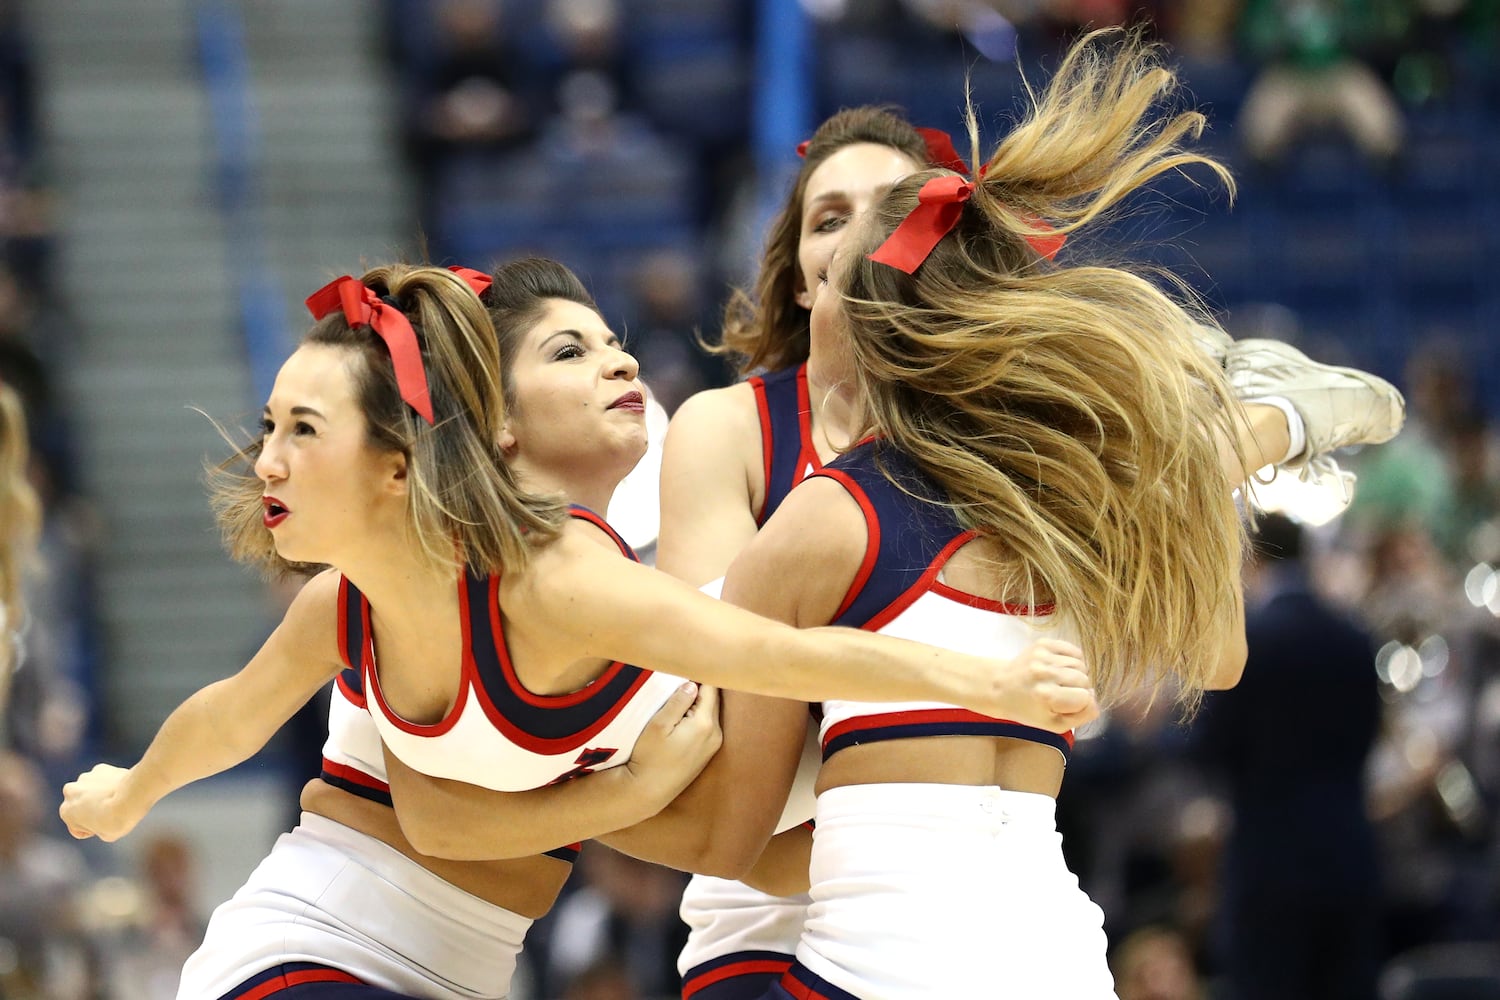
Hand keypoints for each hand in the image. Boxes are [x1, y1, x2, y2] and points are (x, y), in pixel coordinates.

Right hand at [59, 764, 145, 841]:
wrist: (132, 797)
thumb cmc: (119, 820)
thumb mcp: (106, 835)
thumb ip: (98, 827)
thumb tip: (103, 817)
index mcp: (66, 812)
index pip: (77, 826)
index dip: (93, 829)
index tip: (105, 827)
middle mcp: (70, 793)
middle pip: (80, 804)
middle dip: (91, 808)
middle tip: (111, 812)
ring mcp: (84, 778)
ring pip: (91, 790)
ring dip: (99, 794)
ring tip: (117, 799)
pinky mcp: (99, 768)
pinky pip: (103, 779)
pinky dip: (110, 783)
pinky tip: (121, 788)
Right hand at [628, 682, 722, 806]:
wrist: (647, 791)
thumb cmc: (649, 757)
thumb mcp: (658, 725)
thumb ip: (677, 702)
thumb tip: (693, 685)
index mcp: (705, 724)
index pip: (711, 689)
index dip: (701, 674)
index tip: (691, 662)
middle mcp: (715, 734)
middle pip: (713, 700)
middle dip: (701, 687)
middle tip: (686, 673)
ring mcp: (713, 745)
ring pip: (710, 713)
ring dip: (699, 702)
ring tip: (682, 691)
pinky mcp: (706, 754)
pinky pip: (707, 726)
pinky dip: (699, 716)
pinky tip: (684, 714)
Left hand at [988, 639, 1098, 732]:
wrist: (1001, 687)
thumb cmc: (1028, 709)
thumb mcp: (1054, 725)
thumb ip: (1081, 717)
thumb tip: (1095, 700)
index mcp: (1046, 695)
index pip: (1086, 698)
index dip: (1080, 704)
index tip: (1066, 705)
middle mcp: (1044, 673)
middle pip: (1085, 680)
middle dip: (1078, 689)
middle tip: (1061, 694)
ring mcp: (1043, 656)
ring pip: (1081, 665)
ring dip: (1075, 675)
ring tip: (1059, 682)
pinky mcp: (1043, 644)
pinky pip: (1074, 651)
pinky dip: (1072, 661)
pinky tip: (1060, 669)